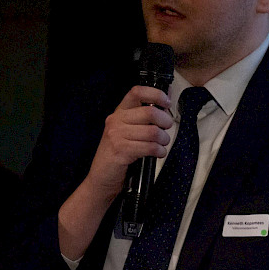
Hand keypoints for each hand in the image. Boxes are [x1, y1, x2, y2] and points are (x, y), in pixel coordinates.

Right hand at [84, 85, 173, 200]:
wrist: (101, 178)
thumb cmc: (118, 153)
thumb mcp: (128, 130)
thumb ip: (144, 116)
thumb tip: (167, 99)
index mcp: (119, 112)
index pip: (137, 92)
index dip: (156, 94)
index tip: (167, 103)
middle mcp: (116, 120)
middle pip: (150, 112)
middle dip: (165, 121)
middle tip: (167, 128)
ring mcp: (117, 135)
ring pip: (152, 131)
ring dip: (164, 139)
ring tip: (162, 144)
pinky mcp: (121, 151)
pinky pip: (149, 147)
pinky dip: (159, 151)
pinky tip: (159, 153)